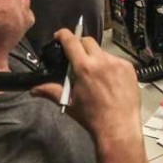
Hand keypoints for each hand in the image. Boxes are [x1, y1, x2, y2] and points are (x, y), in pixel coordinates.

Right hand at [31, 29, 142, 143]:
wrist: (119, 128)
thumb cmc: (92, 117)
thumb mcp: (69, 102)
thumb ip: (50, 91)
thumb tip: (33, 90)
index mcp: (84, 67)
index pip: (71, 41)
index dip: (63, 34)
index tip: (59, 35)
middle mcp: (101, 61)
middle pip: (87, 41)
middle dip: (79, 45)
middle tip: (76, 57)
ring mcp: (118, 63)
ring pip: (102, 51)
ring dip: (95, 57)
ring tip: (95, 74)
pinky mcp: (129, 68)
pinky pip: (115, 60)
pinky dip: (109, 65)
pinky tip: (108, 80)